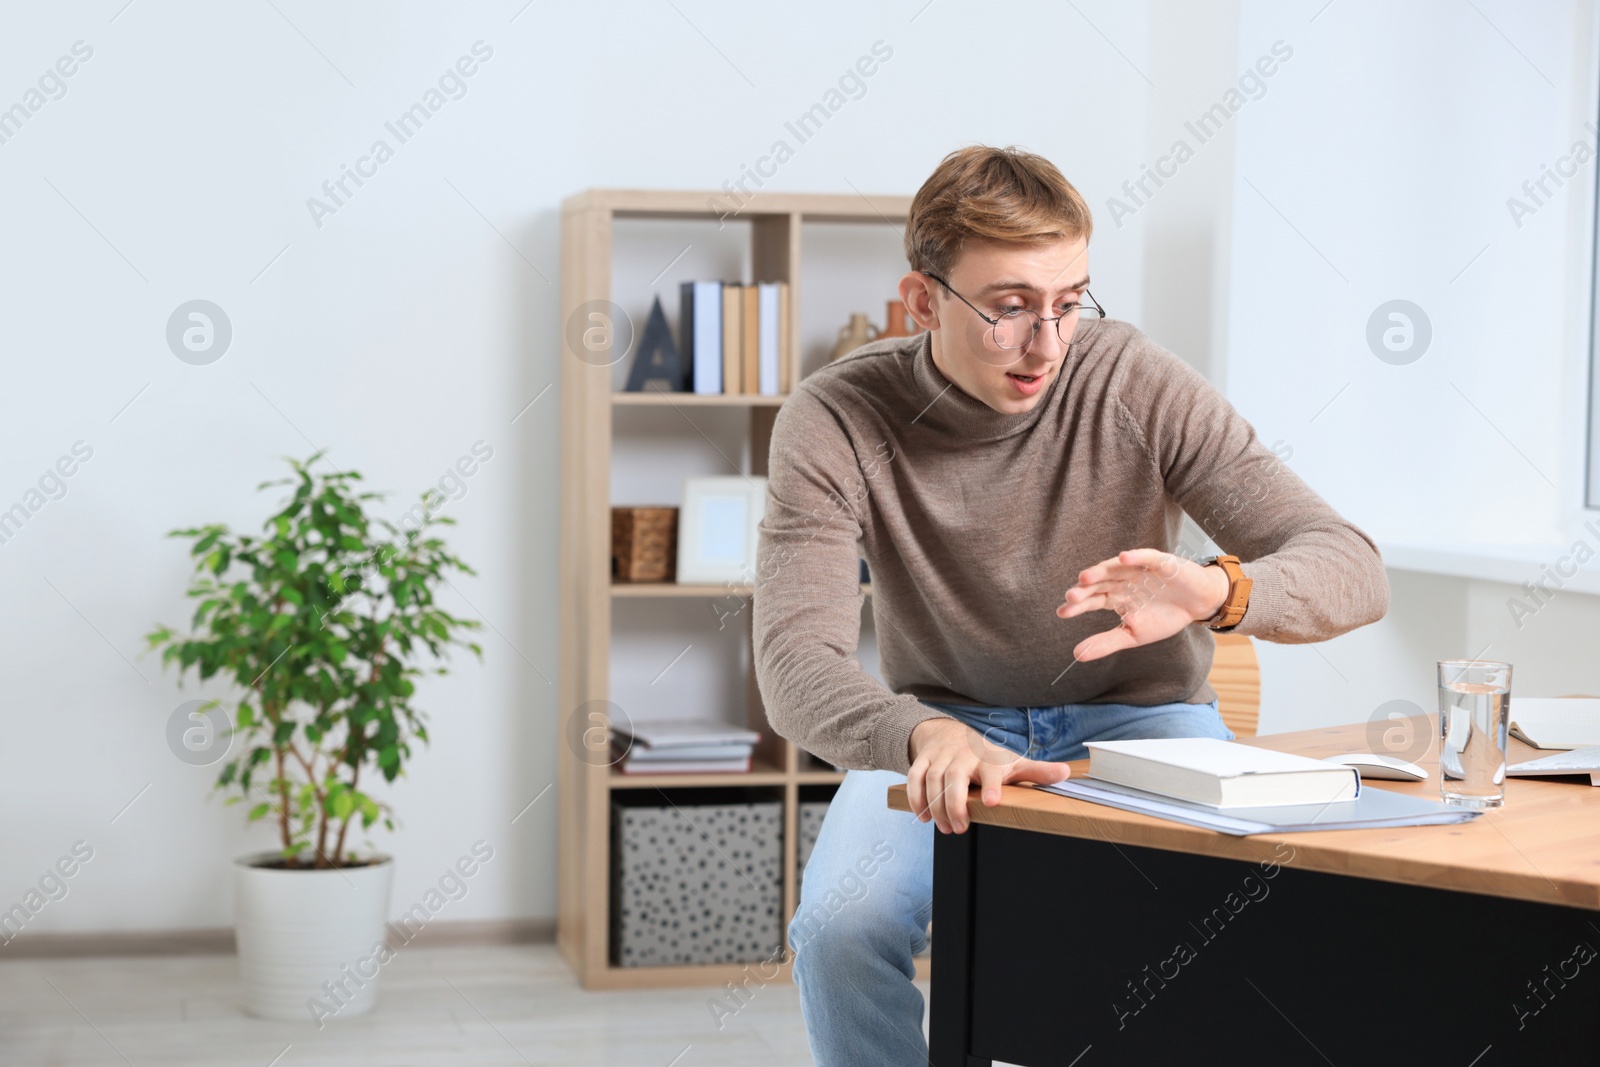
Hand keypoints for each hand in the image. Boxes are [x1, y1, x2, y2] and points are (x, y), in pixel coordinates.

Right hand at [906, 718, 1072, 833]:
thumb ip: (1037, 771)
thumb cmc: (985, 756)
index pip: (990, 769)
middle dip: (955, 803)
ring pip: (932, 778)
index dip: (991, 784)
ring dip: (935, 805)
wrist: (949, 733)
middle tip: (960, 828)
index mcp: (987, 757)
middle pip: (954, 776)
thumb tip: (1065, 773)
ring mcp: (940, 757)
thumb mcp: (1011, 762)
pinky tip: (922, 816)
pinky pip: (914, 777)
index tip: (992, 802)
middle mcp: (962, 756)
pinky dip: (915, 797)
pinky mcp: (923, 760)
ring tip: (945, 827)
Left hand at [1056, 548, 1229, 661]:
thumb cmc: (1165, 617)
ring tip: (1085, 577)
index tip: (1061, 612)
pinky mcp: (1161, 562)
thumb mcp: (1134, 634)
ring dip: (1100, 571)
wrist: (1198, 605)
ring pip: (1115, 568)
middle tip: (1071, 597)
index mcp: (1115, 597)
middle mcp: (1123, 581)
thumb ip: (1106, 642)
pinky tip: (1123, 559)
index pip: (1092, 600)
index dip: (1077, 605)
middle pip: (1099, 583)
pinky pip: (1146, 557)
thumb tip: (1076, 655)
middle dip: (1085, 589)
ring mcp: (1140, 569)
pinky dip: (1135, 557)